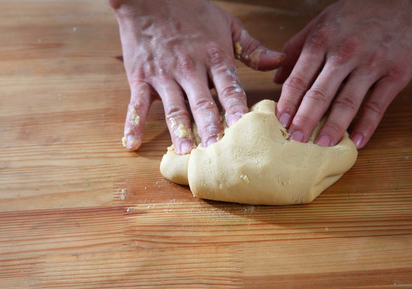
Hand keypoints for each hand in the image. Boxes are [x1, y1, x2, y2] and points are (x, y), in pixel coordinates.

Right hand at [110, 0, 284, 153]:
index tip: (245, 127)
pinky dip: (133, 124)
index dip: (237, 108)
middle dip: (211, 128)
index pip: (229, 87)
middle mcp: (189, 68)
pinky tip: (132, 144)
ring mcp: (163, 75)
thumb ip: (252, 48)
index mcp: (214, 57)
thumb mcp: (227, 24)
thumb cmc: (191, 10)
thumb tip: (280, 61)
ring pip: (173, 107)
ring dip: (179, 130)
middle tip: (217, 151)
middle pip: (202, 103)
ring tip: (185, 151)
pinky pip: (137, 104)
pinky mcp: (140, 78)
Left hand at [274, 0, 411, 147]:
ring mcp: (371, 64)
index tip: (280, 122)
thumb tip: (277, 78)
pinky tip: (357, 141)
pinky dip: (367, 126)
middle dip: (304, 120)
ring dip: (332, 127)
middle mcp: (344, 54)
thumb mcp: (322, 22)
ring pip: (347, 102)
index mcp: (322, 41)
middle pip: (319, 94)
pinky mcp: (396, 73)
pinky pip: (377, 105)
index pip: (299, 79)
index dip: (288, 103)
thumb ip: (297, 48)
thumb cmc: (359, 11)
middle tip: (294, 140)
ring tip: (321, 145)